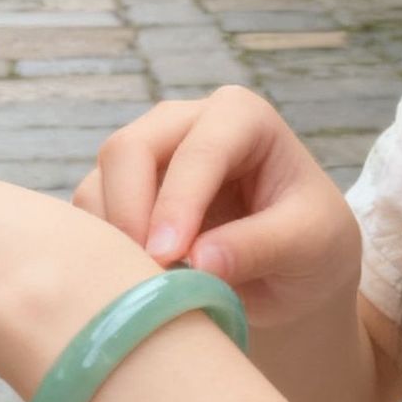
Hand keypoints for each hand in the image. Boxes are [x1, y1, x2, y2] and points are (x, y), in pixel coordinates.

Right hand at [73, 85, 360, 330]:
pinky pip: (90, 213)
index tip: (169, 257)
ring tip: (148, 285)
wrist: (292, 272)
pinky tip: (133, 282)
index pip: (200, 150)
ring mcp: (148, 154)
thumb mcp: (311, 246)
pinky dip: (102, 248)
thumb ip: (261, 246)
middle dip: (131, 212)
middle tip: (148, 273)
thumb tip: (199, 262)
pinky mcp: (120, 191)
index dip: (179, 203)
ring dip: (114, 235)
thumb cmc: (311, 246)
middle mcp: (185, 122)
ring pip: (100, 180)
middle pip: (130, 148)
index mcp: (241, 116)